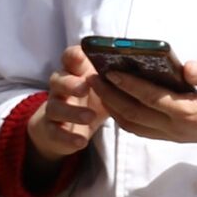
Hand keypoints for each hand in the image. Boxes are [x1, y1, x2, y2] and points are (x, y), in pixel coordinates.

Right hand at [29, 46, 108, 162]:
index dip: (73, 56)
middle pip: (58, 80)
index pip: (69, 58)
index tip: (82, 55)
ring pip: (55, 108)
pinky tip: (82, 141)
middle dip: (71, 83)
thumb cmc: (91, 100)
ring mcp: (53, 108)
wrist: (66, 128)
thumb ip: (115, 80)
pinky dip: (68, 137)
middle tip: (85, 87)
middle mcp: (59, 88)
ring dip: (72, 112)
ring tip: (90, 116)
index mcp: (73, 72)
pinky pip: (54, 133)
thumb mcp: (103, 88)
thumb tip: (146, 73)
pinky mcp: (51, 130)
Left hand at [95, 59, 196, 156]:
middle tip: (92, 78)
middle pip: (133, 114)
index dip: (127, 84)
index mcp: (190, 112)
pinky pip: (142, 130)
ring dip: (114, 109)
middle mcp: (177, 127)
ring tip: (100, 89)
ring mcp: (175, 134)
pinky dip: (125, 118)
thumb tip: (185, 66)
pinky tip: (118, 103)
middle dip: (110, 96)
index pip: (150, 97)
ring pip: (134, 126)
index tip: (109, 71)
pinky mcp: (175, 136)